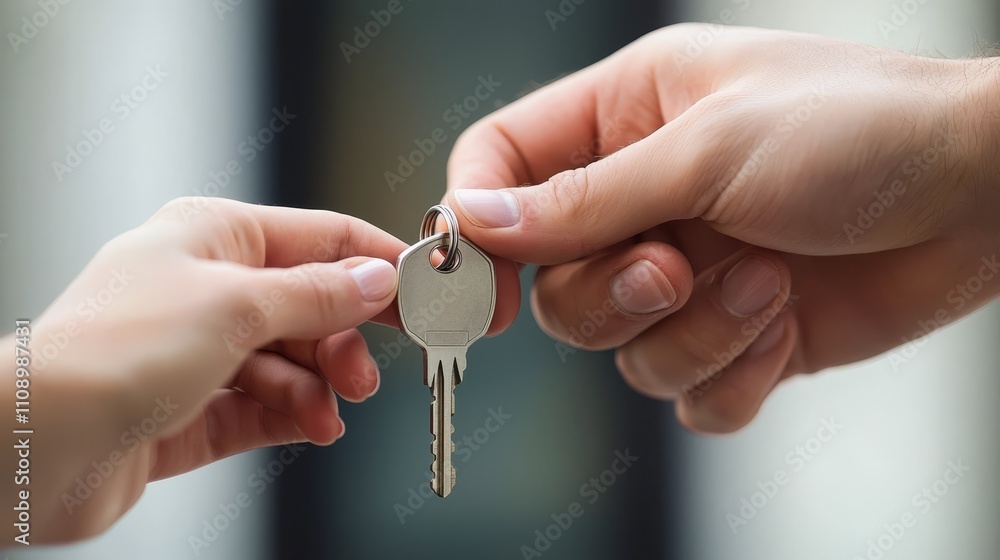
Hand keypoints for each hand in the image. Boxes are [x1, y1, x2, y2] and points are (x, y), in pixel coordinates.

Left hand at [3, 197, 405, 541]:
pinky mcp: (189, 408)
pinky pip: (262, 406)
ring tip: (331, 412)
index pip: (320, 239)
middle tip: (367, 372)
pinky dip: (292, 415)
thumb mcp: (237, 306)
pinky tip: (312, 427)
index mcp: (214, 237)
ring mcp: (197, 350)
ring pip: (288, 361)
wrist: (33, 442)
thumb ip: (317, 295)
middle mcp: (206, 288)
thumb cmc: (112, 352)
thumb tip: (376, 279)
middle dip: (342, 340)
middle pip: (308, 307)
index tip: (423, 291)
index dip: (375, 264)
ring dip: (318, 386)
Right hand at [443, 25, 999, 432]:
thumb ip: (584, 198)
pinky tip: (782, 324)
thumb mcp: (708, 149)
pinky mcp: (733, 334)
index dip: (476, 222)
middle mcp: (645, 198)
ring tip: (763, 283)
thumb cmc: (865, 130)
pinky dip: (727, 374)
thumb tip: (477, 223)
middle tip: (675, 268)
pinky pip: (683, 391)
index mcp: (624, 119)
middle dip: (614, 292)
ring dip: (689, 330)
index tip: (480, 278)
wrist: (984, 195)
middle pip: (555, 282)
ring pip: (619, 346)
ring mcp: (688, 271)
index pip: (503, 166)